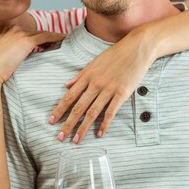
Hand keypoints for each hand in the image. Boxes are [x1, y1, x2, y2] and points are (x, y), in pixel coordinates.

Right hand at [0, 25, 64, 86]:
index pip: (26, 33)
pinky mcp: (27, 41)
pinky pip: (47, 36)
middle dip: (47, 37)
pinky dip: (57, 38)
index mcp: (5, 32)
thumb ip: (10, 56)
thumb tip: (19, 61)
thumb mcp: (0, 60)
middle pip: (35, 32)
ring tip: (65, 42)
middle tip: (60, 42)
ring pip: (43, 33)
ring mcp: (20, 33)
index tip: (47, 43)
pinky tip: (64, 40)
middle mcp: (13, 29)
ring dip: (54, 37)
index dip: (38, 38)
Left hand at [49, 26, 155, 142]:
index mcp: (87, 76)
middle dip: (67, 124)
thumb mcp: (94, 62)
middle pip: (78, 108)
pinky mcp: (122, 93)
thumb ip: (80, 75)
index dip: (59, 110)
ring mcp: (108, 89)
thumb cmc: (116, 54)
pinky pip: (111, 112)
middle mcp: (95, 84)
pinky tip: (99, 134)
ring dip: (82, 128)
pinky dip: (104, 124)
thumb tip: (66, 85)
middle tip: (60, 138)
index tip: (51, 121)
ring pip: (92, 112)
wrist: (137, 47)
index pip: (69, 97)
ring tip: (76, 140)